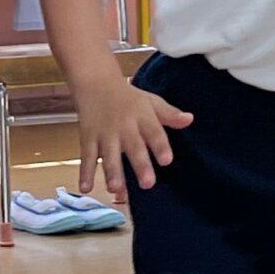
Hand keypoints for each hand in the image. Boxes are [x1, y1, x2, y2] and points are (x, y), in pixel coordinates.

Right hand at [74, 77, 193, 199]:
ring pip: (109, 155)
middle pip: (133, 147)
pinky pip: (87, 157)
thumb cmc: (128, 98)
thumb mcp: (151, 102)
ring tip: (115, 189)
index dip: (160, 146)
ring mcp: (105, 134)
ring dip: (112, 173)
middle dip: (140, 165)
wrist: (96, 84)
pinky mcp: (88, 139)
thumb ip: (169, 114)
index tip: (166, 160)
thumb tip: (189, 119)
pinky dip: (85, 173)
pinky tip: (86, 188)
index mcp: (143, 117)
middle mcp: (124, 127)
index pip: (154, 132)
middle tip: (147, 184)